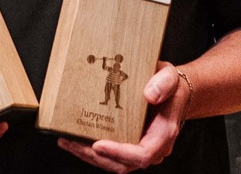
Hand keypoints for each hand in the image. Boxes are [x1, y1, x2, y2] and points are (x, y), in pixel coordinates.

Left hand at [57, 62, 190, 172]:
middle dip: (95, 156)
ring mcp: (140, 148)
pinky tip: (75, 139)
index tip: (98, 145)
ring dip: (88, 155)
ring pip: (114, 162)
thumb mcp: (170, 77)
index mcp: (163, 134)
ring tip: (67, 141)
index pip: (143, 154)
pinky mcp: (130, 145)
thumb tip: (150, 95)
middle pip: (123, 164)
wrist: (173, 91)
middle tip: (72, 142)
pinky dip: (91, 150)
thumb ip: (163, 83)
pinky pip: (111, 154)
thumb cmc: (171, 86)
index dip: (119, 153)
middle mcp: (153, 147)